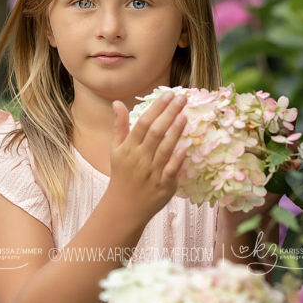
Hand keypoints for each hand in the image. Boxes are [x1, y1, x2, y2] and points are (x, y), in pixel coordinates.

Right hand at [104, 92, 188, 225]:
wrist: (124, 207)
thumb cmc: (122, 174)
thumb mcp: (116, 150)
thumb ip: (120, 126)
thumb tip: (117, 103)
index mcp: (128, 148)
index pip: (143, 123)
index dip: (156, 108)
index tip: (168, 94)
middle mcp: (140, 158)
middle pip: (156, 132)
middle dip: (169, 113)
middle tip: (182, 98)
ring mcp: (152, 172)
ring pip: (165, 149)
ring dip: (175, 131)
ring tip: (185, 115)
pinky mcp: (163, 186)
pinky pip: (171, 170)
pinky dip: (178, 159)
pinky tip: (186, 147)